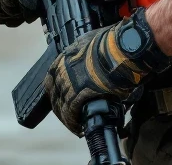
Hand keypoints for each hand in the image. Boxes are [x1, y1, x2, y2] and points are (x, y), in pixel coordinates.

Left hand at [45, 8, 171, 134]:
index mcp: (64, 57)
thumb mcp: (90, 42)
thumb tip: (90, 61)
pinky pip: (70, 113)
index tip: (63, 98)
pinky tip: (79, 128)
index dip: (57, 92)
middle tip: (70, 115)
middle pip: (55, 95)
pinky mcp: (77, 96)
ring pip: (61, 106)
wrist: (120, 51)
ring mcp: (67, 83)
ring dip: (68, 117)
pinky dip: (74, 123)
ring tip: (77, 124)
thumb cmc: (111, 44)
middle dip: (61, 106)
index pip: (51, 80)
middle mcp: (62, 70)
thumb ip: (85, 53)